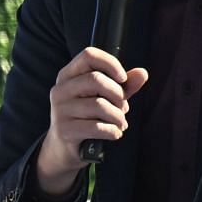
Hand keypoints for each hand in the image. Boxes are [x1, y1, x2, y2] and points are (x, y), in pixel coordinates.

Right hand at [34, 47, 148, 194]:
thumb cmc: (87, 116)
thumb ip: (124, 85)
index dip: (110, 63)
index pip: (88, 55)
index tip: (122, 78)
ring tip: (120, 122)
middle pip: (96, 80)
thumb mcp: (106, 97)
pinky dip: (112, 131)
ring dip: (118, 116)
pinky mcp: (64, 130)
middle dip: (117, 94)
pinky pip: (97, 127)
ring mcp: (59, 110)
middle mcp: (60, 90)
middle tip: (123, 106)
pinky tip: (114, 133)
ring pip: (99, 105)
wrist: (64, 146)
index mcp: (68, 75)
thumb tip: (142, 73)